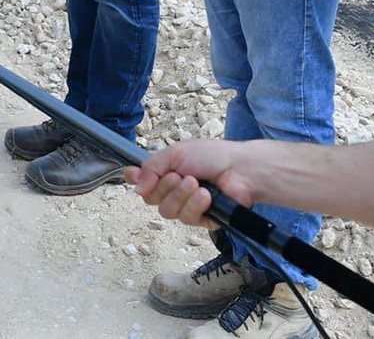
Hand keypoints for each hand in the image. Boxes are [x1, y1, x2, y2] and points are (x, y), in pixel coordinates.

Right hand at [124, 139, 257, 229]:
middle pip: (151, 200)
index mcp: (164, 172)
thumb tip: (136, 188)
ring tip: (196, 184)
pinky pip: (188, 219)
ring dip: (181, 196)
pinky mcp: (202, 220)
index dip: (134, 179)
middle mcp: (172, 191)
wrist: (240, 170)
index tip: (133, 175)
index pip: (141, 180)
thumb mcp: (176, 153)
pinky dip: (196, 206)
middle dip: (165, 188)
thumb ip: (152, 167)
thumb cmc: (210, 156)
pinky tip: (206, 196)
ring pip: (168, 211)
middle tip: (180, 176)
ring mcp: (186, 206)